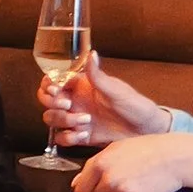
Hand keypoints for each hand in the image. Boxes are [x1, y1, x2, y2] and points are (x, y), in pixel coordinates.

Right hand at [43, 50, 170, 150]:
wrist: (145, 130)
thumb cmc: (135, 105)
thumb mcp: (116, 90)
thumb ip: (98, 75)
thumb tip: (91, 54)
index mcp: (81, 85)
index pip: (53, 80)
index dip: (50, 85)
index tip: (58, 90)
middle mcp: (75, 100)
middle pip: (46, 100)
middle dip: (53, 103)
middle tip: (68, 105)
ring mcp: (75, 118)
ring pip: (51, 119)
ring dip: (63, 120)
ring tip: (85, 122)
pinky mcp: (79, 135)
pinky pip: (61, 137)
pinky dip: (68, 138)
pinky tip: (84, 135)